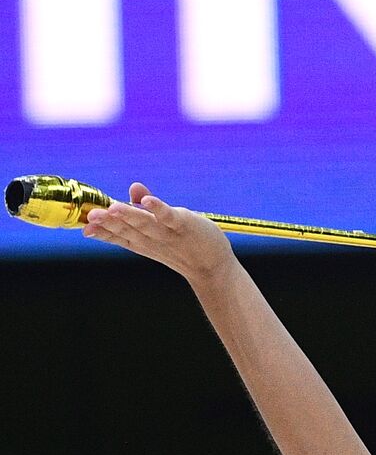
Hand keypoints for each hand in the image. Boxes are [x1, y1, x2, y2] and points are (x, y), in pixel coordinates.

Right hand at [82, 183, 237, 283]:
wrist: (213, 266)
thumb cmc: (183, 245)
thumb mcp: (159, 229)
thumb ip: (145, 209)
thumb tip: (134, 188)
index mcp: (142, 241)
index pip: (118, 235)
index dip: (101, 231)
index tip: (83, 226)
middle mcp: (152, 238)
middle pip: (128, 229)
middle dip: (109, 222)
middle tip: (90, 215)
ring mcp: (169, 233)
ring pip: (146, 224)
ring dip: (129, 216)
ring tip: (113, 208)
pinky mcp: (186, 226)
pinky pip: (171, 217)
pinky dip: (160, 209)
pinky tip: (149, 200)